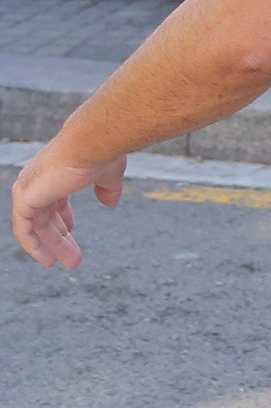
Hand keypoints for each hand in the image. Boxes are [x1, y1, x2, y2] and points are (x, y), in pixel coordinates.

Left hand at [10, 142, 126, 268]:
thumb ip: (107, 189)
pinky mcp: (24, 199)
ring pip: (34, 226)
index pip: (52, 200)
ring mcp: (28, 189)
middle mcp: (37, 180)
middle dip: (59, 238)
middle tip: (74, 259)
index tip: (72, 231)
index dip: (62, 217)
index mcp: (55, 172)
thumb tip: (110, 204)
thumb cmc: (101, 152)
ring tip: (65, 264)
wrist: (91, 143)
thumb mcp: (109, 174)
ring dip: (49, 246)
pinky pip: (23, 229)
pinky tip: (46, 259)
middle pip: (45, 216)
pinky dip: (33, 245)